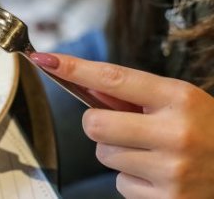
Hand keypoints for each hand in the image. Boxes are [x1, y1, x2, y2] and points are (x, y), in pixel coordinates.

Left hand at [30, 52, 213, 197]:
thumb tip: (84, 83)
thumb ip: (134, 95)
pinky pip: (121, 184)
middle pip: (95, 124)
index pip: (113, 78)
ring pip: (104, 155)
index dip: (75, 68)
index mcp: (178, 98)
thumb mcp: (179, 101)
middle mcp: (175, 133)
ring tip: (152, 153)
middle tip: (123, 127)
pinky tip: (159, 176)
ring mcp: (172, 170)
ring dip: (118, 154)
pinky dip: (133, 181)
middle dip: (99, 125)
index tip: (46, 60)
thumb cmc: (206, 129)